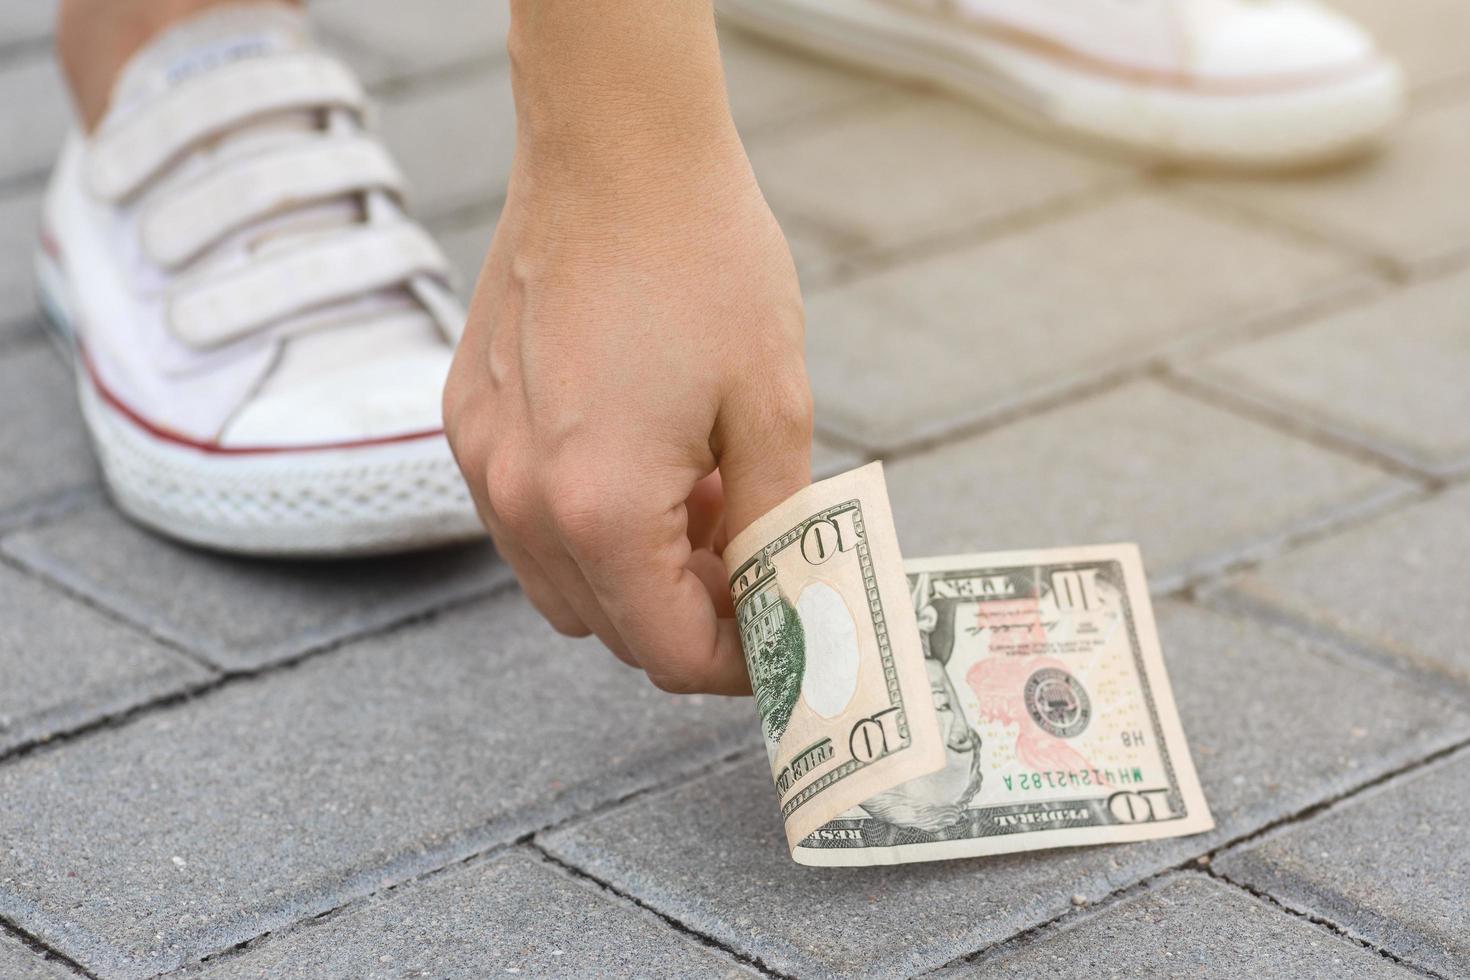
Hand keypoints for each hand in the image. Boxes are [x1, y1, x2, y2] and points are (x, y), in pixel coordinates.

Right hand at [443, 1, 811, 694]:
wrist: (615, 148)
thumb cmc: (702, 261)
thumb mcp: (771, 407)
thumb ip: (774, 527)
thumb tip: (784, 602)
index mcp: (600, 508)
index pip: (666, 649)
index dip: (735, 663)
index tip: (781, 642)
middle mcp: (520, 499)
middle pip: (608, 627)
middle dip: (690, 616)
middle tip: (754, 562)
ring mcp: (481, 458)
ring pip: (561, 582)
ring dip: (636, 575)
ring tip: (702, 501)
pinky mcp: (468, 416)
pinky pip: (524, 517)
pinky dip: (586, 523)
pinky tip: (644, 460)